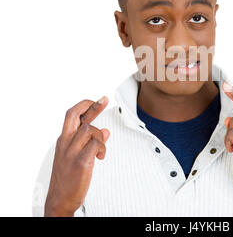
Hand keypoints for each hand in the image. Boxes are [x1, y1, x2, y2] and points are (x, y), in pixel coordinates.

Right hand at [44, 96, 109, 216]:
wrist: (60, 200)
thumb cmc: (68, 178)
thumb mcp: (76, 156)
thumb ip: (90, 142)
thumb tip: (106, 131)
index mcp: (63, 140)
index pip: (71, 115)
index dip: (84, 105)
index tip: (97, 100)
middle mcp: (65, 143)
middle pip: (75, 115)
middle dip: (92, 105)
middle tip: (104, 100)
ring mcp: (71, 152)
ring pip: (89, 129)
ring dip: (100, 136)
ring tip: (101, 149)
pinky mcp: (80, 162)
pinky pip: (95, 145)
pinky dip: (102, 148)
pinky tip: (101, 156)